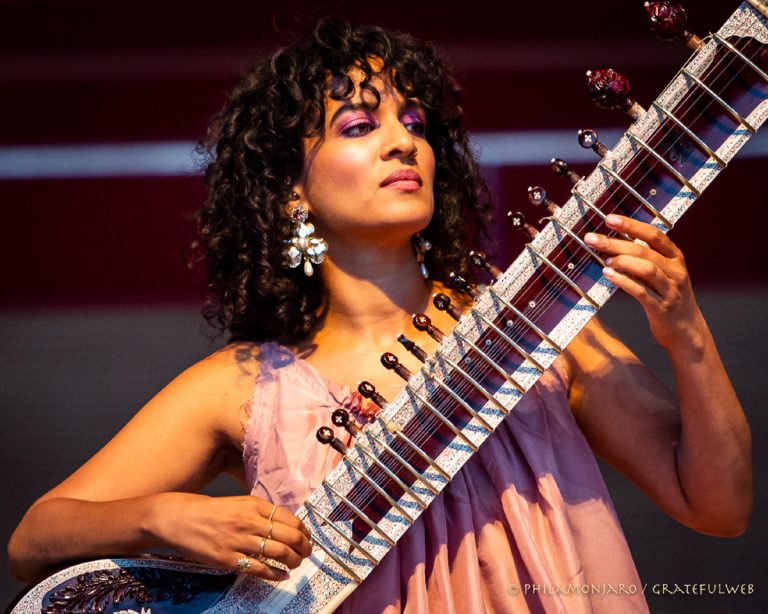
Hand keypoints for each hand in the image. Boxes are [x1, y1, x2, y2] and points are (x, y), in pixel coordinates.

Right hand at [150, 493, 311, 580]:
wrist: (181, 519)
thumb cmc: (211, 511)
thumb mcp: (239, 503)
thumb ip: (260, 512)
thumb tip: (284, 525)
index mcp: (254, 505)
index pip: (290, 519)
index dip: (304, 531)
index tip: (307, 537)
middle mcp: (250, 521)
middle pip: (289, 536)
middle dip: (304, 547)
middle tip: (307, 552)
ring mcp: (239, 540)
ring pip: (279, 552)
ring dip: (293, 560)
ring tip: (296, 564)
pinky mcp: (229, 558)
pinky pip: (259, 568)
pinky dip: (275, 574)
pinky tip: (281, 575)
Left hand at [584, 214, 704, 351]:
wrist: (687, 330)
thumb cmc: (668, 297)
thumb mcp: (663, 273)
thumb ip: (645, 258)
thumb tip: (613, 244)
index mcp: (675, 258)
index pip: (654, 235)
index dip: (631, 225)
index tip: (609, 219)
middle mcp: (676, 271)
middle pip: (645, 251)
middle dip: (616, 242)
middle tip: (592, 239)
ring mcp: (670, 290)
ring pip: (647, 269)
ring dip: (623, 261)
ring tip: (605, 259)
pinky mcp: (662, 308)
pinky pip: (642, 292)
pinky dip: (624, 282)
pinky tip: (609, 275)